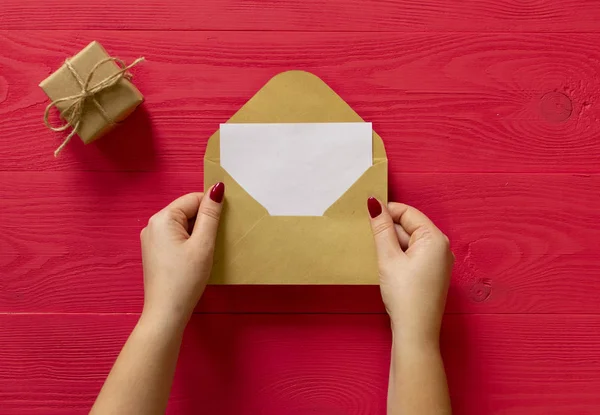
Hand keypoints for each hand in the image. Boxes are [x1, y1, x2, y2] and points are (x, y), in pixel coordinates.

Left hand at [140, 183, 224, 329]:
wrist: (166, 312)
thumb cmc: (185, 279)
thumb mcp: (203, 244)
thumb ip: (210, 215)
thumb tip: (216, 188)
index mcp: (162, 218)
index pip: (193, 199)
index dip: (211, 209)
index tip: (221, 227)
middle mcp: (152, 225)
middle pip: (186, 211)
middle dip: (203, 222)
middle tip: (212, 243)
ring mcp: (151, 240)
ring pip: (182, 225)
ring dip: (197, 234)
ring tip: (204, 253)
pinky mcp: (154, 253)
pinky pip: (175, 237)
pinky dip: (189, 243)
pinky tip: (194, 259)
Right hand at [367, 198, 453, 345]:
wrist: (416, 331)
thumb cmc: (405, 295)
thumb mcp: (388, 257)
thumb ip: (381, 228)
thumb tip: (374, 203)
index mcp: (434, 238)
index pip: (408, 212)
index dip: (386, 212)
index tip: (366, 216)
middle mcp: (441, 247)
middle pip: (409, 226)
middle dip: (389, 230)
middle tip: (370, 242)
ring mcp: (438, 262)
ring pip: (410, 241)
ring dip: (392, 245)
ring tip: (379, 258)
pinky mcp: (432, 274)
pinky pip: (414, 255)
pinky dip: (399, 256)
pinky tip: (388, 268)